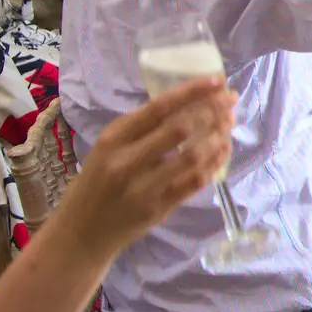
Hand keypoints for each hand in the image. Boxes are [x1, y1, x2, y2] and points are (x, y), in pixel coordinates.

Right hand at [58, 76, 235, 256]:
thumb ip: (142, 128)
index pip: (159, 107)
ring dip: (218, 135)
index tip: (217, 79)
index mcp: (114, 139)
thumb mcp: (108, 147)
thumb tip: (190, 101)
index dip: (192, 91)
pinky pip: (195, 181)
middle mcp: (126, 161)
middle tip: (230, 100)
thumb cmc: (98, 181)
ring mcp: (143, 187)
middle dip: (212, 110)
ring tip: (230, 121)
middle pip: (180, 129)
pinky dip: (215, 161)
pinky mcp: (158, 208)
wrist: (81, 232)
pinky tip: (225, 148)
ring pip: (193, 155)